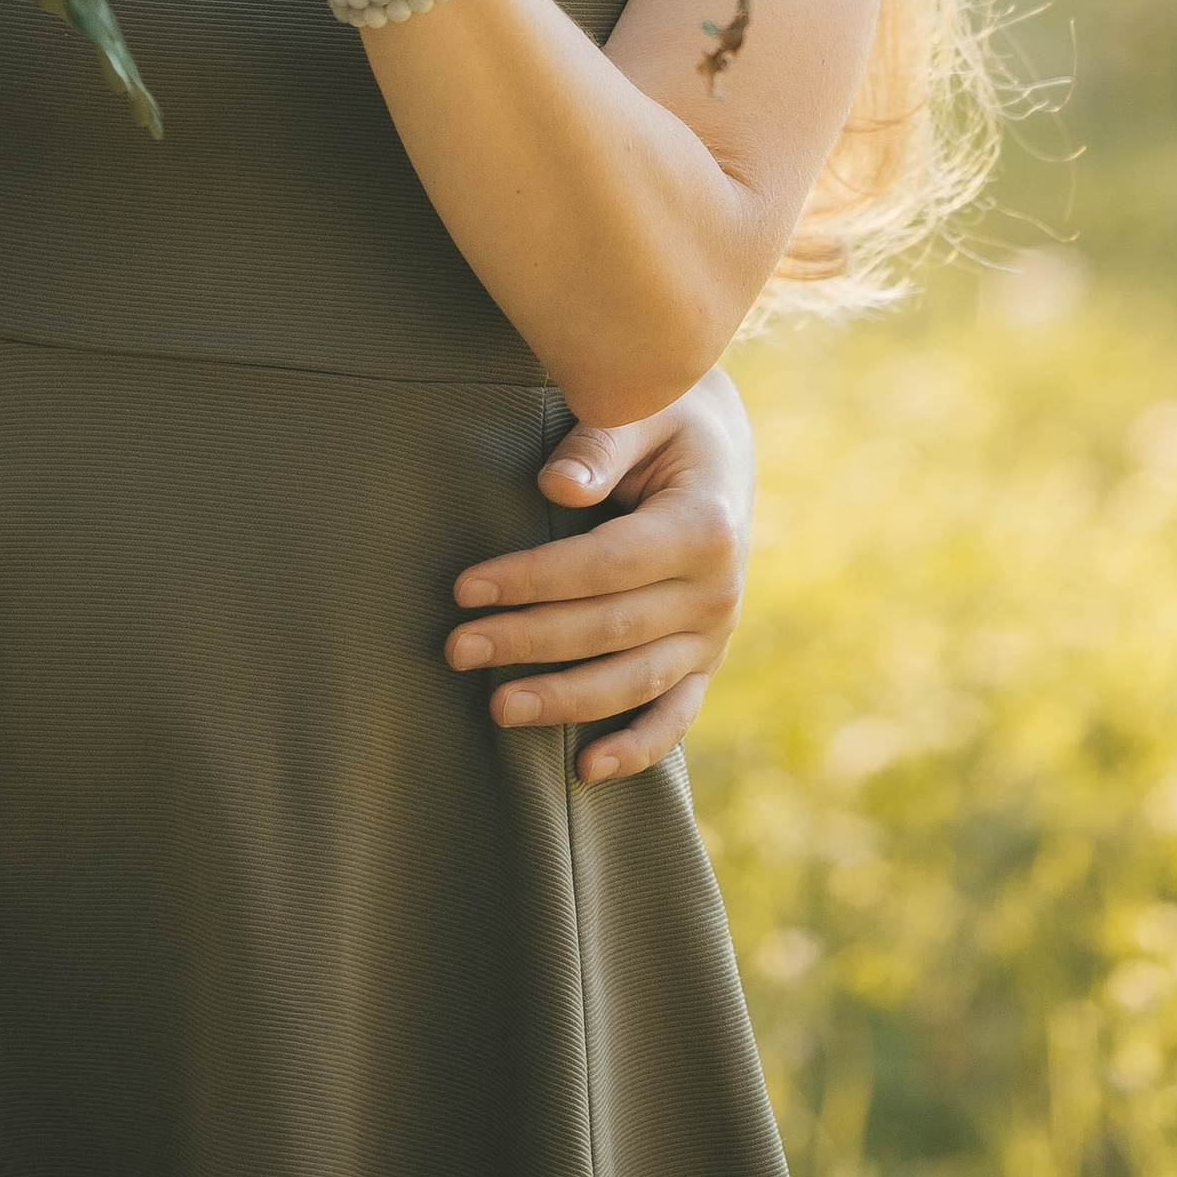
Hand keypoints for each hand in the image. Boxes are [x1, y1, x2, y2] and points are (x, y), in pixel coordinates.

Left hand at [442, 368, 753, 780]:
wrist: (719, 446)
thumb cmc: (665, 417)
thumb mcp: (641, 407)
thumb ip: (599, 445)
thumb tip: (555, 485)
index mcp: (704, 526)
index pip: (604, 565)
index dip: (532, 579)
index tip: (465, 588)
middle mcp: (717, 591)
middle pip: (610, 628)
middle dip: (528, 640)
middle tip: (456, 648)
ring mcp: (714, 633)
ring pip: (635, 681)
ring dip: (565, 700)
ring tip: (496, 707)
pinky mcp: (704, 660)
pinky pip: (674, 715)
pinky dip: (636, 748)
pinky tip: (584, 769)